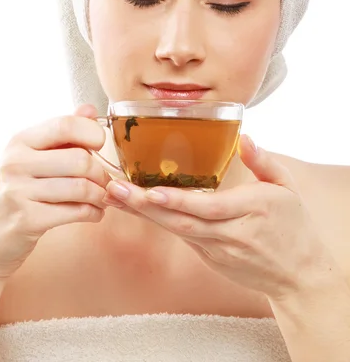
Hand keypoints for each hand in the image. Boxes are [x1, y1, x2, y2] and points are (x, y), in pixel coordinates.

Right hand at [0, 104, 109, 281]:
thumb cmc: (17, 191)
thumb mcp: (33, 157)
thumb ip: (63, 133)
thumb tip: (89, 109)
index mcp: (20, 141)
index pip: (65, 125)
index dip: (92, 133)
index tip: (100, 145)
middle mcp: (15, 163)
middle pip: (80, 159)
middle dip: (101, 173)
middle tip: (104, 182)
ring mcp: (18, 192)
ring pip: (81, 187)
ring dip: (100, 195)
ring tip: (101, 198)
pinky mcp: (27, 220)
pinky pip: (76, 212)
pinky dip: (93, 213)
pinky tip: (94, 213)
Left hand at [105, 136, 331, 299]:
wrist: (299, 276)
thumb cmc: (294, 226)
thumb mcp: (287, 188)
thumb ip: (264, 162)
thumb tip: (243, 138)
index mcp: (251, 211)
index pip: (210, 207)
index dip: (179, 201)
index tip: (152, 190)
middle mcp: (230, 233)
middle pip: (182, 220)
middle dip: (145, 205)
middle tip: (115, 188)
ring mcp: (217, 249)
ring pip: (176, 230)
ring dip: (143, 214)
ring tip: (115, 196)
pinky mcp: (209, 257)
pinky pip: (181, 236)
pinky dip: (157, 221)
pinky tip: (135, 207)